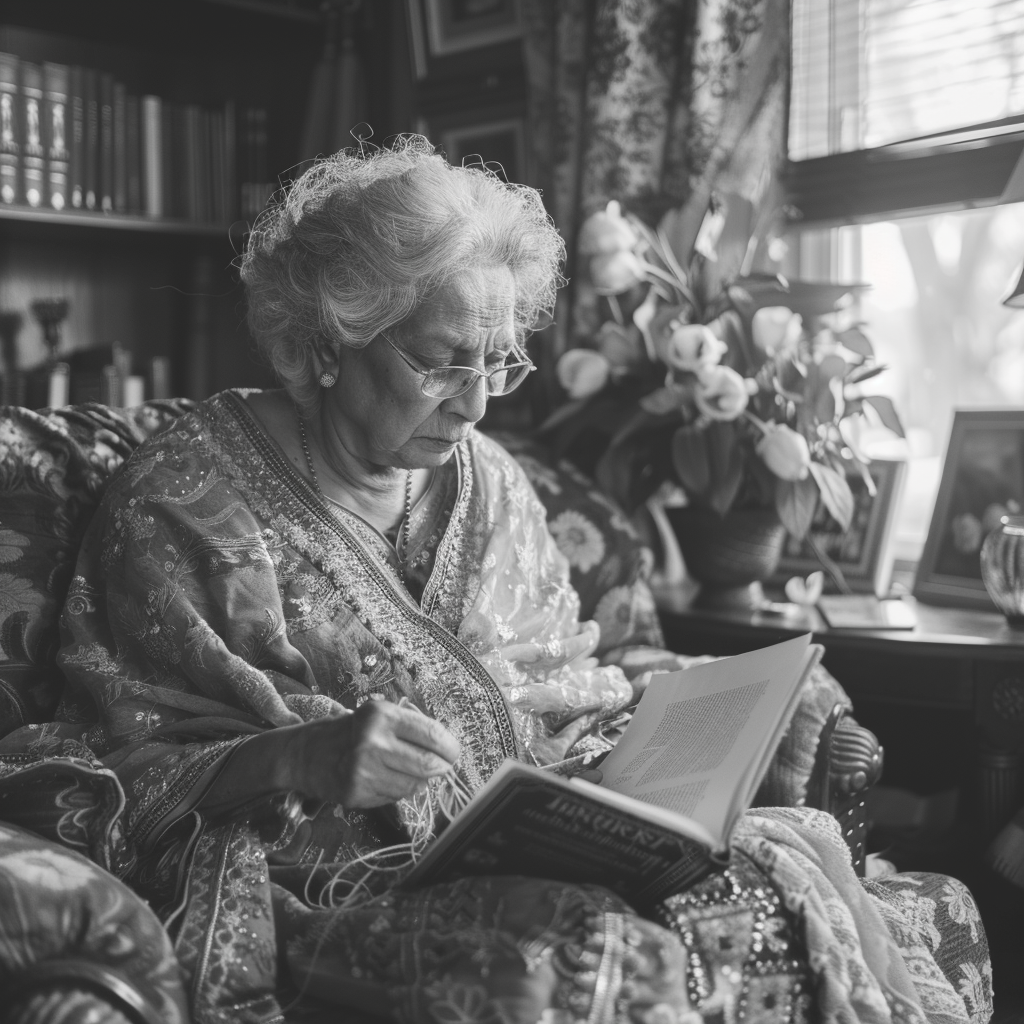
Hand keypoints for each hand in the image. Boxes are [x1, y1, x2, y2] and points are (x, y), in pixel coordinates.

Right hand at [279, 700, 460, 808]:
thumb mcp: (378, 716)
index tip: (454, 753)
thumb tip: (448, 748)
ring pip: (415, 785)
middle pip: (429, 765)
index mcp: (382, 715)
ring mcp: (364, 771)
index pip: (432, 735)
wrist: (304, 754)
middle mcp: (372, 742)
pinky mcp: (357, 794)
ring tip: (402, 769)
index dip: (450, 748)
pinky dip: (398, 790)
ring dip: (418, 780)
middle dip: (441, 768)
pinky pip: (396, 797)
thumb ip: (412, 728)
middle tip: (442, 767)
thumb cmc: (350, 732)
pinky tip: (383, 778)